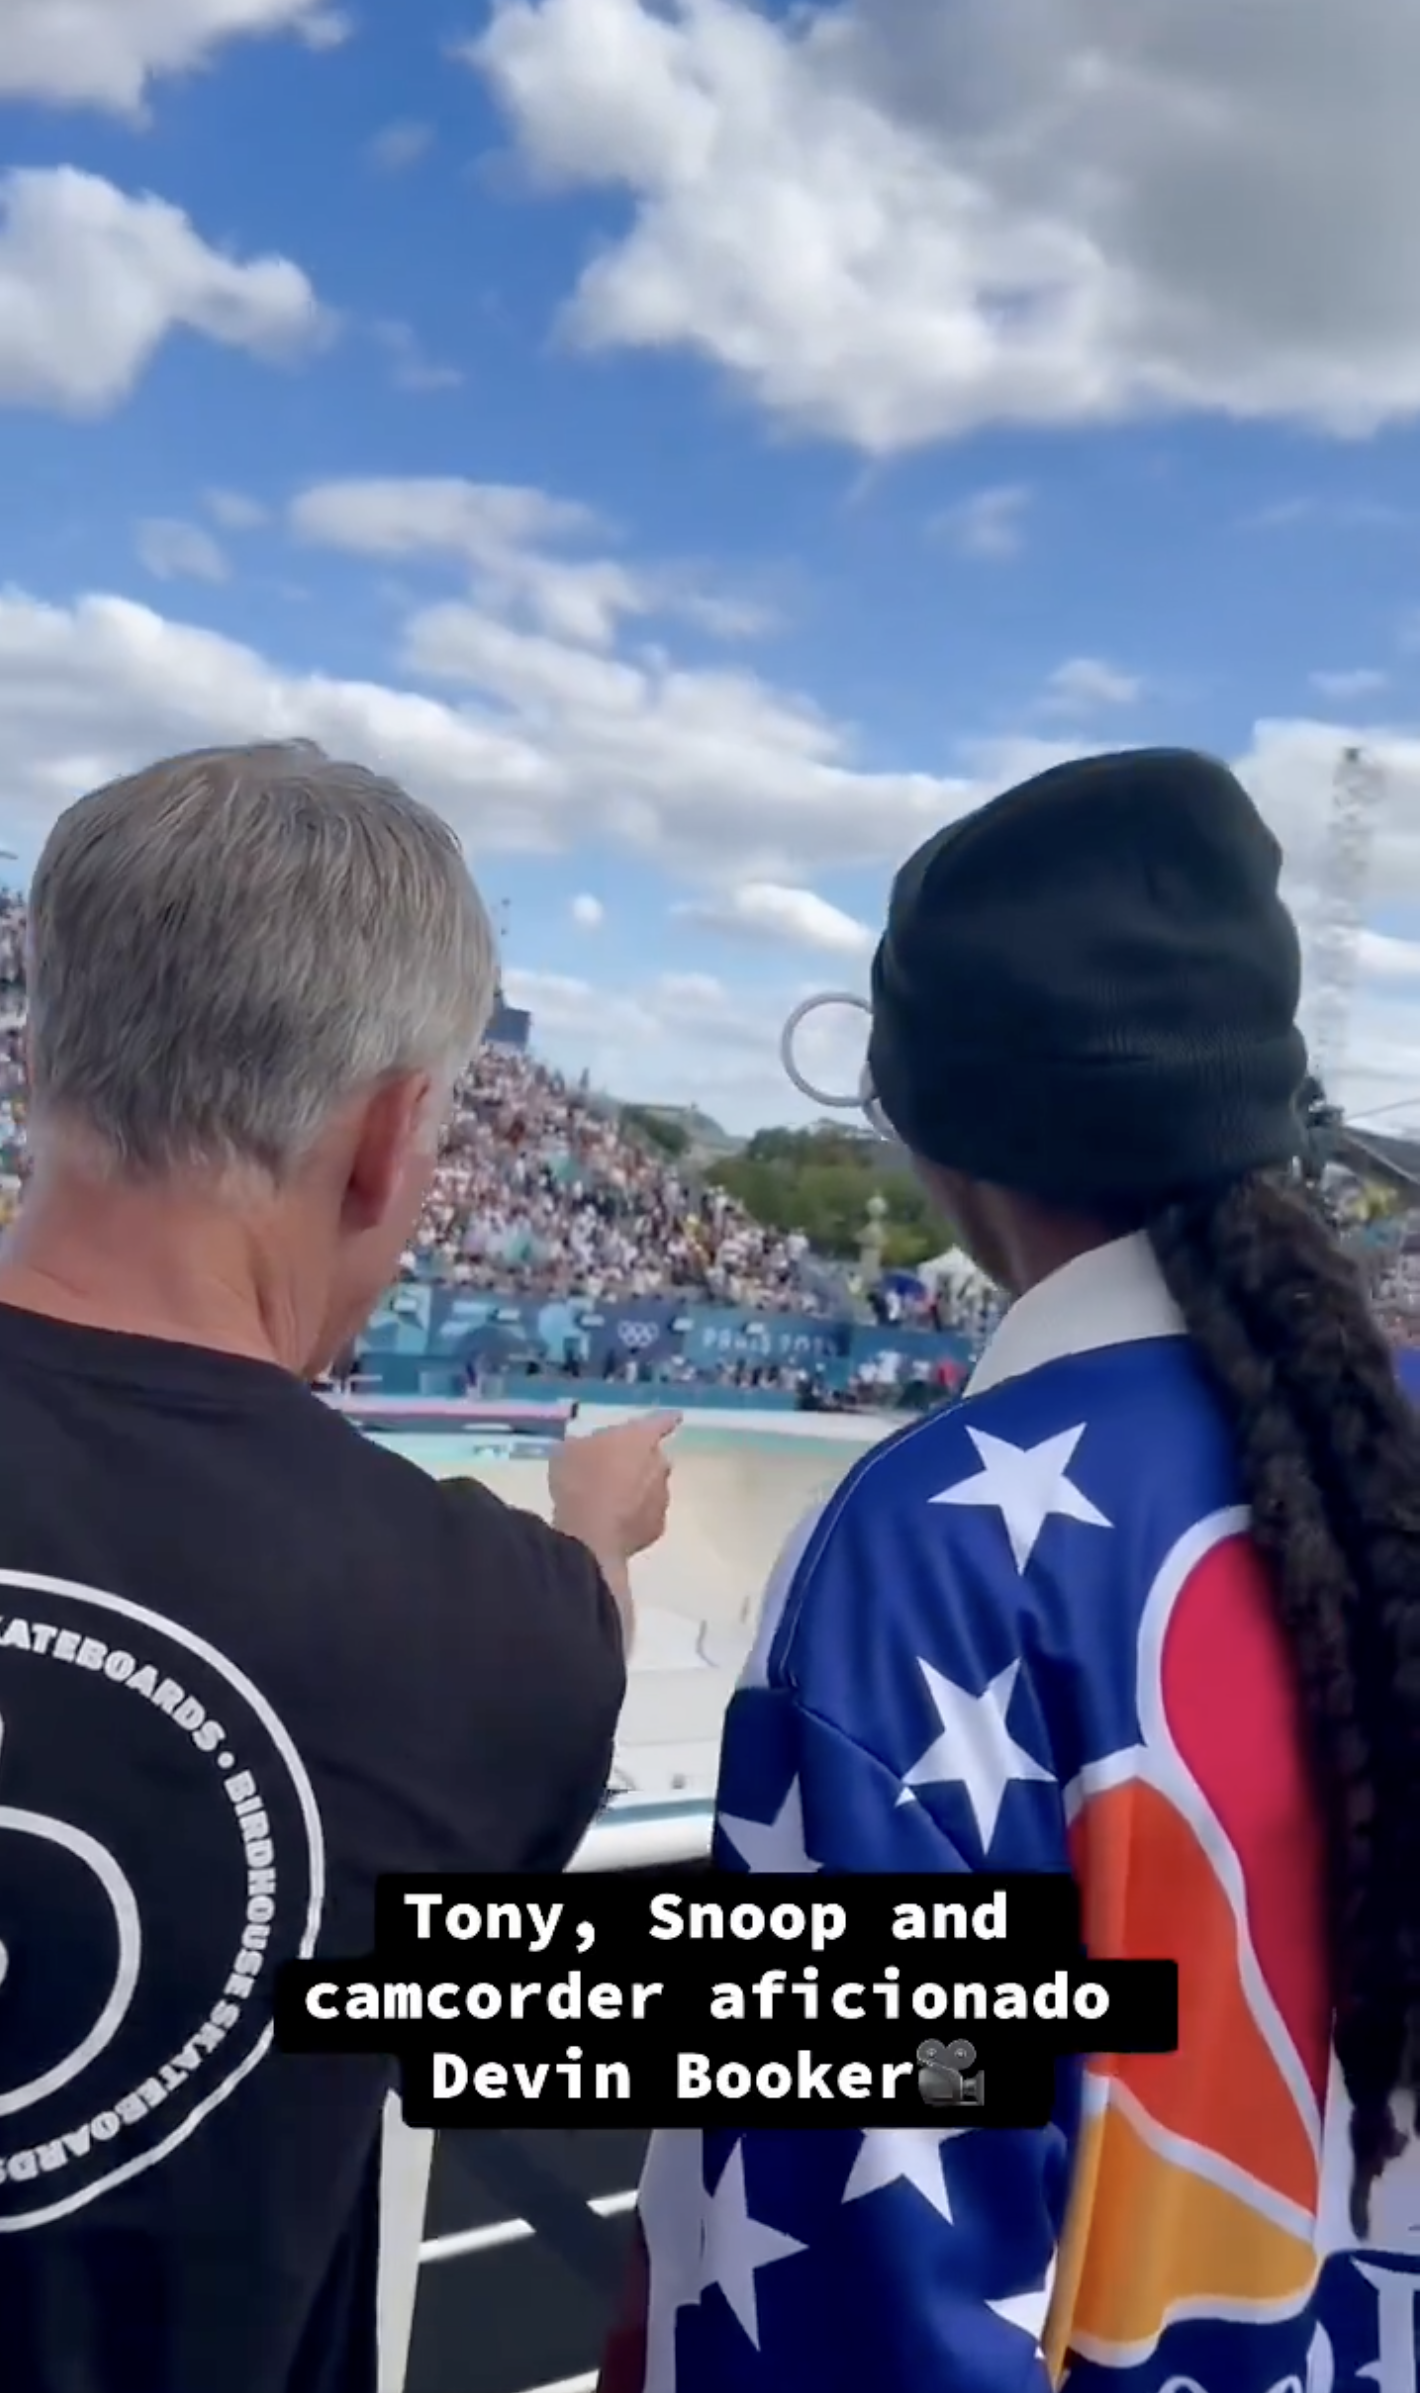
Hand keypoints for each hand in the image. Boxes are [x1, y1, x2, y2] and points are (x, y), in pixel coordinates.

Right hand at [549, 1411, 679, 1563]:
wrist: (589, 1535)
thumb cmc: (578, 1482)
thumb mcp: (567, 1451)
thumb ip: (585, 1445)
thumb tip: (590, 1450)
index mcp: (639, 1438)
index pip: (658, 1422)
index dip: (664, 1420)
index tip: (676, 1417)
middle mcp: (659, 1464)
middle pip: (653, 1459)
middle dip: (638, 1463)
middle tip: (611, 1473)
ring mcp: (662, 1498)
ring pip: (652, 1490)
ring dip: (636, 1493)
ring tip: (608, 1505)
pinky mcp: (657, 1528)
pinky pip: (646, 1517)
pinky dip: (634, 1519)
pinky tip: (613, 1526)